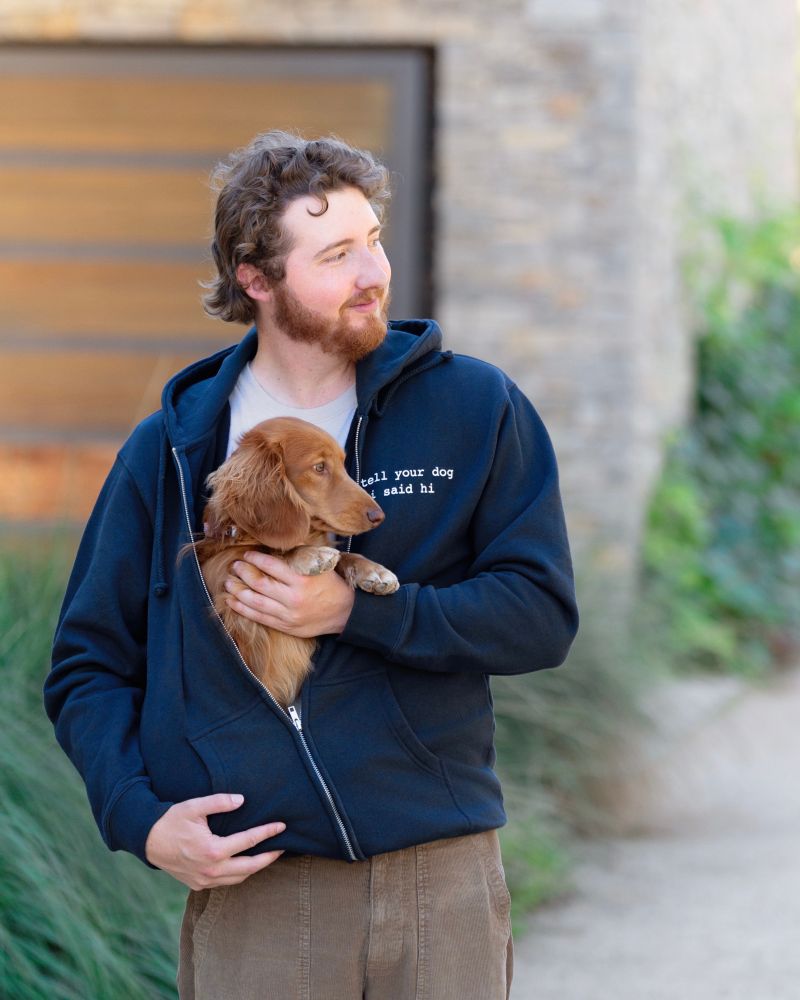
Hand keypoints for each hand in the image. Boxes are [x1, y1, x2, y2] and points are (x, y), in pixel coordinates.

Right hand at [144, 793, 284, 889]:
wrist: (147, 841)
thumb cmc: (172, 821)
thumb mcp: (194, 807)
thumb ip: (220, 802)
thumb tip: (242, 800)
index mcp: (212, 850)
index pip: (248, 842)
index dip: (267, 833)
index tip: (281, 826)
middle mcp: (210, 870)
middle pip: (249, 867)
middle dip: (269, 858)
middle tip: (283, 848)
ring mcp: (204, 880)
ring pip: (238, 878)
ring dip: (255, 868)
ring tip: (268, 856)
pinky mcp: (197, 885)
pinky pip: (225, 883)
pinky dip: (239, 875)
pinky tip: (245, 865)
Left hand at [224, 551, 355, 636]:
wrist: (346, 613)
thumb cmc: (332, 585)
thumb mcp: (320, 565)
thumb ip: (299, 556)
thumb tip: (276, 545)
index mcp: (302, 579)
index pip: (271, 566)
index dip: (255, 559)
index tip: (247, 555)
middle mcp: (293, 597)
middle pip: (259, 584)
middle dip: (242, 573)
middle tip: (234, 567)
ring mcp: (288, 614)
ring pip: (255, 603)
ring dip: (238, 592)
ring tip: (228, 583)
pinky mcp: (286, 626)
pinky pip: (259, 618)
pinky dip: (243, 610)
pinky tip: (233, 602)